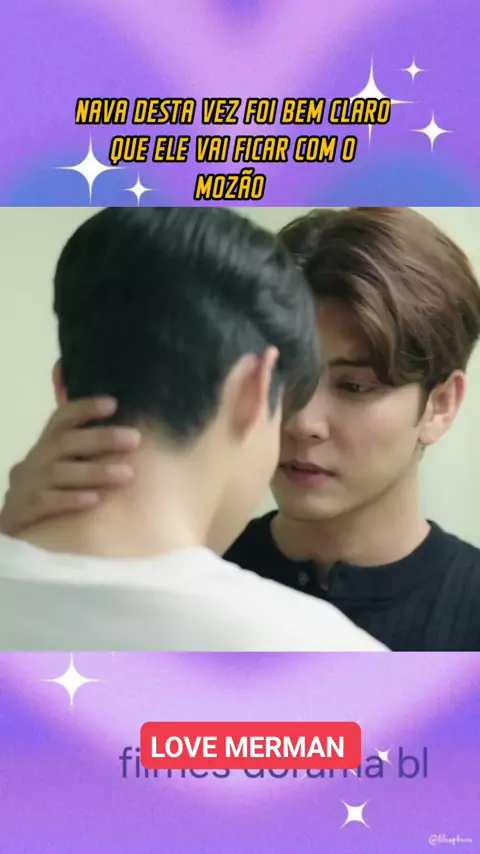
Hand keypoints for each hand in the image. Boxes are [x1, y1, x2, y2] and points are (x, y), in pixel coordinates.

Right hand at [0, 397, 140, 535]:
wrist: (12, 543)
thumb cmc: (49, 502)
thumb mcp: (64, 474)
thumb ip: (86, 456)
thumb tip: (128, 436)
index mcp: (44, 449)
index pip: (61, 420)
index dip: (84, 409)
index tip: (113, 404)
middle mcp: (32, 463)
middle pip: (64, 443)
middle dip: (101, 438)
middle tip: (134, 439)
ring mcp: (23, 487)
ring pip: (58, 473)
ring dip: (94, 472)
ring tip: (127, 474)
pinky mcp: (19, 512)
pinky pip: (44, 502)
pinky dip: (70, 499)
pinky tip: (95, 500)